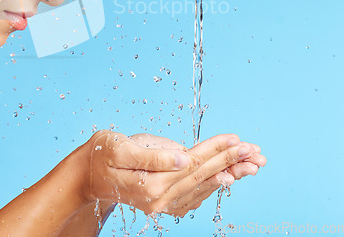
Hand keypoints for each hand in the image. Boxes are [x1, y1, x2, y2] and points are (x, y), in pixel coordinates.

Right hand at [82, 131, 265, 217]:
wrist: (87, 175)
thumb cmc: (102, 155)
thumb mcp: (121, 148)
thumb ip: (154, 155)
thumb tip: (184, 157)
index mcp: (151, 184)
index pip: (192, 163)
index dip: (215, 149)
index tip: (237, 139)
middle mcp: (161, 199)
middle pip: (203, 176)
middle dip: (230, 161)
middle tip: (255, 152)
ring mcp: (163, 204)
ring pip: (204, 186)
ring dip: (229, 173)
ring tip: (252, 164)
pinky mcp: (164, 202)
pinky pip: (195, 194)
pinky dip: (214, 184)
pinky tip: (227, 178)